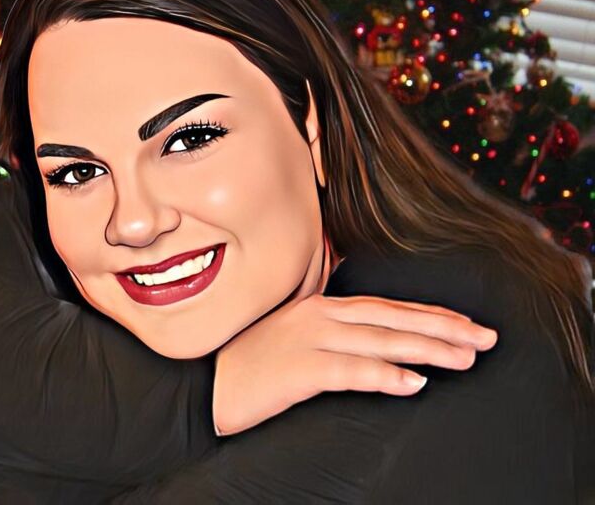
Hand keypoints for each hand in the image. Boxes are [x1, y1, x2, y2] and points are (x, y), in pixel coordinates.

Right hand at [212, 293, 497, 435]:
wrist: (204, 382)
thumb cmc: (252, 360)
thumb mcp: (293, 333)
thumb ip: (330, 328)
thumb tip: (370, 335)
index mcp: (322, 306)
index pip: (387, 307)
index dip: (429, 315)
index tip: (465, 323)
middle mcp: (321, 316)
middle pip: (394, 318)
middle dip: (443, 328)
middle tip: (485, 338)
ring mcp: (311, 340)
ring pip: (382, 340)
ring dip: (428, 349)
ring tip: (466, 358)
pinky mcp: (300, 369)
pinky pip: (351, 371)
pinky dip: (386, 375)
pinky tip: (415, 383)